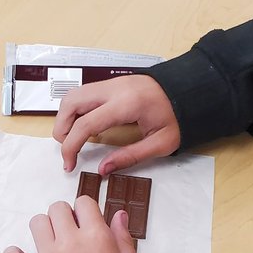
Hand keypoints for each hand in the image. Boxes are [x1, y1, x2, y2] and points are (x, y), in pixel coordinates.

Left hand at [2, 197, 136, 252]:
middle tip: (68, 234)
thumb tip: (118, 214)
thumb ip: (123, 237)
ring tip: (50, 245)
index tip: (86, 222)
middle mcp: (69, 242)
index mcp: (96, 237)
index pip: (83, 203)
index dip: (84, 211)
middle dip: (63, 218)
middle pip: (57, 209)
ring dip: (42, 230)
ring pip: (36, 223)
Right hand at [53, 74, 180, 174]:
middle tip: (68, 149)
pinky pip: (84, 94)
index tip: (69, 164)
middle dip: (61, 128)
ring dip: (66, 117)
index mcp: (126, 104)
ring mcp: (111, 83)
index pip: (85, 124)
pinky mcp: (111, 84)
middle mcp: (113, 89)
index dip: (71, 147)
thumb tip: (102, 169)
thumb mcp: (161, 143)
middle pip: (70, 103)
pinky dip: (76, 110)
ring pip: (73, 96)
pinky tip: (86, 126)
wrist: (191, 90)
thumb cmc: (179, 115)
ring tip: (74, 139)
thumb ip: (129, 157)